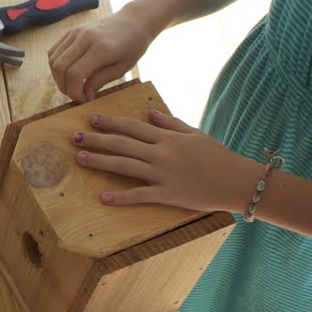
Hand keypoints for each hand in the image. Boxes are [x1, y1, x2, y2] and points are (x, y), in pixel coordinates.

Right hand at [48, 10, 154, 101]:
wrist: (134, 21)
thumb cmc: (132, 46)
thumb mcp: (122, 68)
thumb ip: (100, 81)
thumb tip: (84, 95)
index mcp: (101, 48)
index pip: (75, 74)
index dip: (75, 92)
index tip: (84, 100)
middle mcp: (84, 37)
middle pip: (60, 67)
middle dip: (64, 87)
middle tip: (77, 94)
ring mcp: (75, 32)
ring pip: (53, 60)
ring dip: (58, 77)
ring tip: (73, 84)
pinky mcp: (71, 31)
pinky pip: (54, 51)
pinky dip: (57, 65)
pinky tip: (69, 72)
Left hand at [71, 109, 256, 211]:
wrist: (237, 180)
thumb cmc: (217, 156)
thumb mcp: (195, 133)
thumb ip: (171, 124)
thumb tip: (150, 114)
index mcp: (168, 137)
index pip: (133, 127)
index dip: (110, 122)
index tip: (91, 119)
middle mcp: (162, 153)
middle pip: (123, 144)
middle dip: (97, 140)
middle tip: (75, 138)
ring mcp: (164, 174)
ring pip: (126, 166)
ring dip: (101, 162)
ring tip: (80, 159)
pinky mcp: (168, 194)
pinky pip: (141, 195)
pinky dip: (122, 197)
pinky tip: (103, 198)